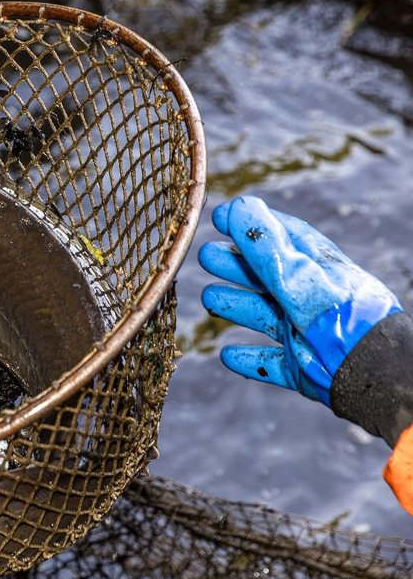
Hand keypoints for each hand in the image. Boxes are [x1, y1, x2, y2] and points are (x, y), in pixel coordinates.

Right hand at [199, 196, 402, 404]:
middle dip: (235, 264)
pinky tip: (228, 355)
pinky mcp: (298, 366)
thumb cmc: (340, 316)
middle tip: (206, 256)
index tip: (220, 216)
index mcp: (313, 268)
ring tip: (210, 297)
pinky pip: (269, 361)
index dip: (249, 225)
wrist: (372, 372)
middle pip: (264, 276)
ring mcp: (301, 331)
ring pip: (261, 314)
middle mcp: (306, 296)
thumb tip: (239, 206)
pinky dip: (248, 358)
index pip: (279, 238)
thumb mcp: (298, 275)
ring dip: (234, 306)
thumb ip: (265, 245)